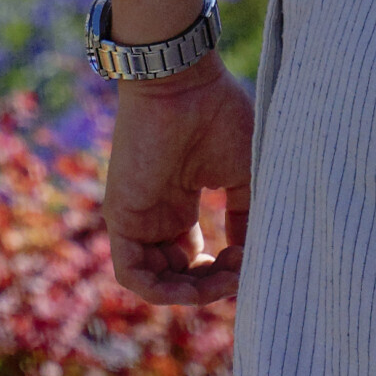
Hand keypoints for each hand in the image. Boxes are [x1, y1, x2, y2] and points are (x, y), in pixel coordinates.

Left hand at [103, 66, 254, 306]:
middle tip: (241, 271)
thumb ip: (246, 217)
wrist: (182, 83)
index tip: (254, 258)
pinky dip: (162, 292)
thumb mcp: (244, 174)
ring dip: (192, 293)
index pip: (194, 257)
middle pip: (178, 274)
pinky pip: (132, 274)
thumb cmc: (218, 116)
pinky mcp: (121, 218)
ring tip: (223, 279)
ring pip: (156, 281)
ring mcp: (138, 217)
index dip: (225, 270)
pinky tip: (194, 287)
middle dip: (211, 285)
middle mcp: (157, 214)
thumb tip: (252, 256)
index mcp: (180, 202)